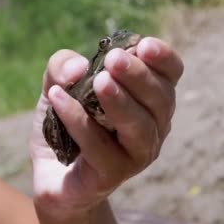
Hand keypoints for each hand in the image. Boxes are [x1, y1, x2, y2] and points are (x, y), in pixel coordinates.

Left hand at [30, 37, 183, 216]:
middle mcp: (152, 128)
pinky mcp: (112, 176)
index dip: (162, 58)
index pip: (170, 75)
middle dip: (138, 76)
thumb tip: (78, 68)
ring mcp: (136, 155)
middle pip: (160, 99)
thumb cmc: (64, 127)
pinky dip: (78, 121)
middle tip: (113, 60)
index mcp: (149, 100)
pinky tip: (56, 98)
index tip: (142, 44)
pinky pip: (99, 146)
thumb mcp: (57, 86)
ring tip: (98, 81)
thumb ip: (62, 67)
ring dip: (120, 102)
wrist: (52, 179)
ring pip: (139, 127)